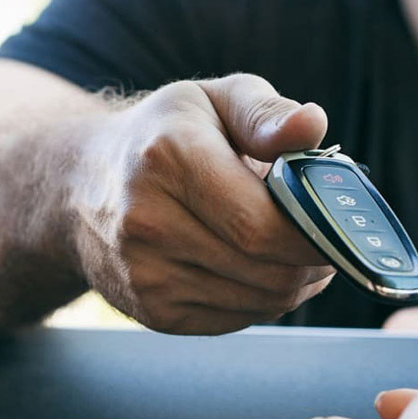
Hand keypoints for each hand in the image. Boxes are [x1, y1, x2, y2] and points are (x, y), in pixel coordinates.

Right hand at [71, 74, 337, 334]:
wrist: (76, 188)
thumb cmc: (161, 136)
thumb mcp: (210, 100)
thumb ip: (265, 112)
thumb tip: (312, 126)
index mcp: (167, 158)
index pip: (262, 224)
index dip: (315, 233)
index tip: (341, 221)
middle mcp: (147, 222)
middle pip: (266, 269)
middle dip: (314, 259)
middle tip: (330, 239)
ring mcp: (145, 274)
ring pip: (260, 300)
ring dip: (296, 281)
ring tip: (298, 250)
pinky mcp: (152, 312)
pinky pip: (239, 318)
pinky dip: (265, 298)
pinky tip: (262, 267)